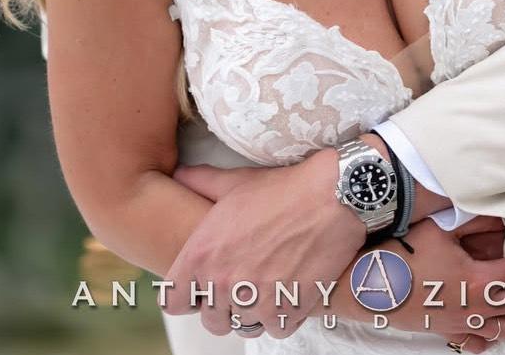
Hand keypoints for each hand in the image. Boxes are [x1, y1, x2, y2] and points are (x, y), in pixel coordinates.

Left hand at [162, 155, 363, 335]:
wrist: (331, 198)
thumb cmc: (281, 189)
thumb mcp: (236, 182)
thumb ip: (201, 182)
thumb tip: (181, 174)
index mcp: (202, 256)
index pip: (173, 301)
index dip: (186, 294)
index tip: (200, 287)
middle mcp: (223, 284)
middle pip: (210, 320)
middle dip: (222, 305)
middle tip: (241, 282)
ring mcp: (255, 302)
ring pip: (242, 325)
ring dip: (251, 310)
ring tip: (265, 285)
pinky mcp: (286, 312)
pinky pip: (274, 329)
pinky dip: (281, 315)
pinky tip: (288, 290)